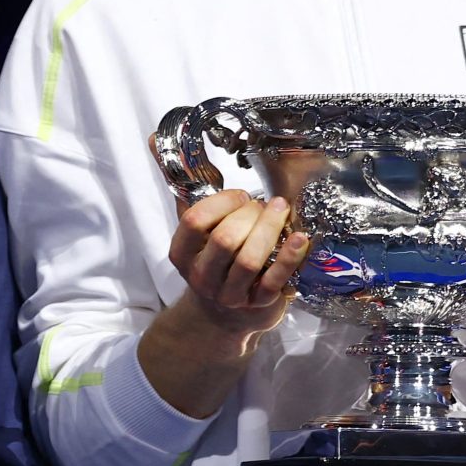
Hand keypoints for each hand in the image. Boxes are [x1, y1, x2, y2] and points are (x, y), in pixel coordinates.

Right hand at [166, 189, 310, 346]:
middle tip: (264, 205)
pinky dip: (290, 256)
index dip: (221, 202)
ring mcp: (229, 293)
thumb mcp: (197, 238)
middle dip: (250, 214)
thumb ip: (192, 203)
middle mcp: (201, 276)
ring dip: (269, 229)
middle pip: (224, 239)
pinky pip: (275, 279)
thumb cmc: (215, 263)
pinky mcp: (258, 303)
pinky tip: (300, 238)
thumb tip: (165, 150)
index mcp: (182, 254)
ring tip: (281, 211)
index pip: (194, 221)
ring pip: (249, 260)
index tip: (241, 196)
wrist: (223, 315)